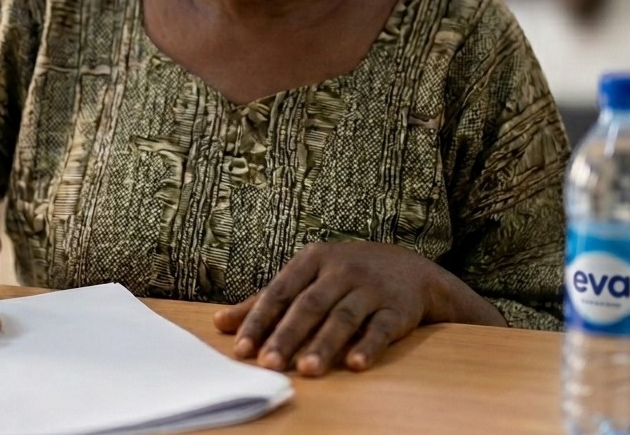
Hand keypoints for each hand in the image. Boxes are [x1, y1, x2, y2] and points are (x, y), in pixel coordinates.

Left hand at [213, 241, 499, 375]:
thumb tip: (220, 322)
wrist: (409, 268)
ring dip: (324, 344)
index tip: (242, 348)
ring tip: (307, 370)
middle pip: (309, 305)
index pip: (280, 291)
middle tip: (268, 364)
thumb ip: (265, 301)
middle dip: (287, 335)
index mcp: (313, 260)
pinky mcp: (397, 308)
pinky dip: (368, 345)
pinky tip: (355, 364)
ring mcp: (370, 288)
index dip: (259, 320)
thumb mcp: (306, 277)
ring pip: (343, 317)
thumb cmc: (345, 275)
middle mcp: (340, 270)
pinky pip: (381, 328)